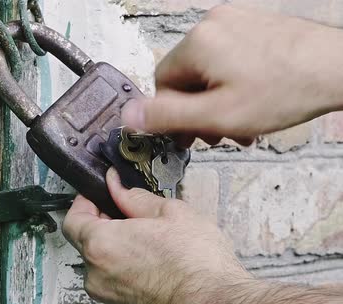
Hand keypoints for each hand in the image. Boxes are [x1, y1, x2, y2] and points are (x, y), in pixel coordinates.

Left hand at [63, 168, 342, 303]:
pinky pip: (114, 282)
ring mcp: (109, 296)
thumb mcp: (170, 212)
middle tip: (129, 215)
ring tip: (148, 241)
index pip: (72, 219)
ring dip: (116, 249)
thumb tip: (117, 187)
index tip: (100, 196)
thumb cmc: (199, 263)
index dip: (84, 203)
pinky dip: (125, 270)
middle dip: (103, 225)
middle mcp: (97, 274)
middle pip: (85, 242)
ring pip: (101, 264)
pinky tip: (152, 263)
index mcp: (101, 245)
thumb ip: (134, 198)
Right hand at [122, 5, 342, 146]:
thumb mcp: (218, 115)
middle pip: (185, 78)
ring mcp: (233, 22)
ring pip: (207, 70)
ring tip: (239, 125)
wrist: (337, 68)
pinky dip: (232, 83)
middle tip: (217, 134)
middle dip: (198, 110)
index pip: (162, 84)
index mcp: (196, 44)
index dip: (173, 116)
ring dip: (217, 100)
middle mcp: (211, 25)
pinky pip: (227, 58)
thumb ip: (168, 117)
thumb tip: (128, 115)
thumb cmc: (286, 89)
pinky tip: (249, 103)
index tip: (190, 135)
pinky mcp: (251, 25)